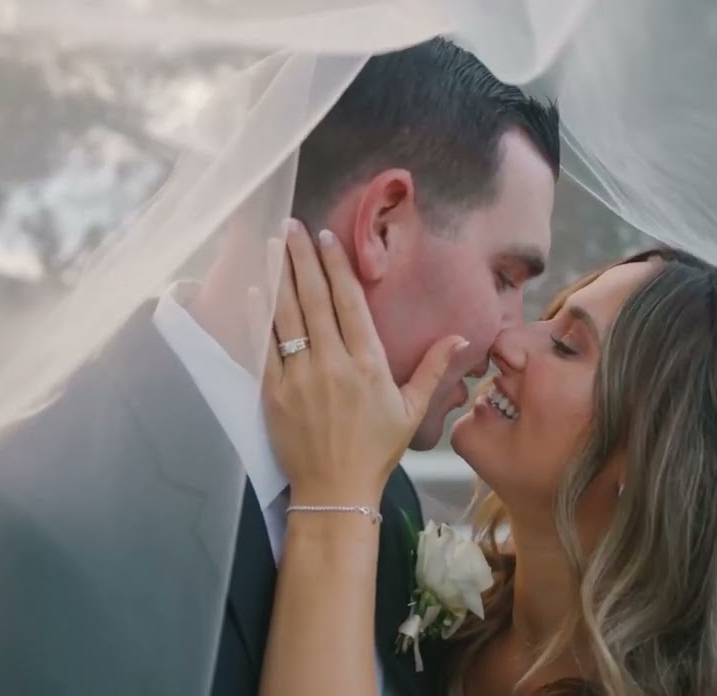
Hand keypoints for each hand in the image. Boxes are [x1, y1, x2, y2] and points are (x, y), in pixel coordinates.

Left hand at [252, 219, 466, 506]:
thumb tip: (460, 338)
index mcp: (368, 364)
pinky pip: (264, 347)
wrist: (335, 490)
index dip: (336, 266)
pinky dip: (259, 317)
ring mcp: (300, 377)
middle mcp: (333, 364)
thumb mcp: (411, 410)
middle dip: (302, 258)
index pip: (349, 302)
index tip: (326, 237)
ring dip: (279, 277)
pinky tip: (256, 291)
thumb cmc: (376, 450)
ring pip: (287, 316)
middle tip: (292, 226)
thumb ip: (433, 369)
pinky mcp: (274, 393)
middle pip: (314, 299)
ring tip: (272, 245)